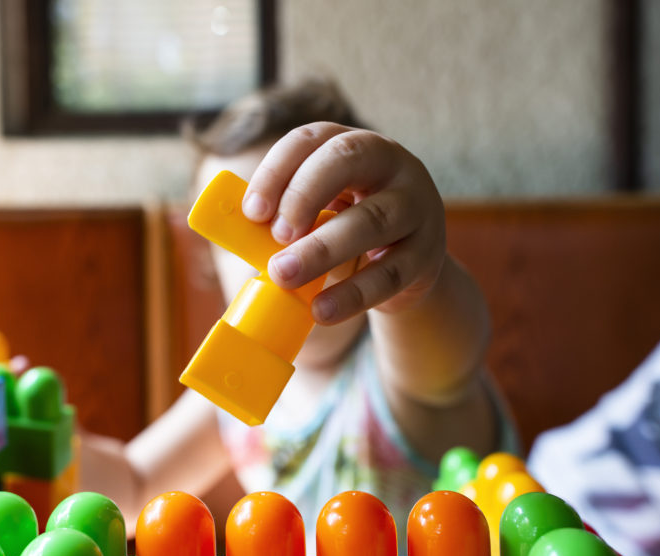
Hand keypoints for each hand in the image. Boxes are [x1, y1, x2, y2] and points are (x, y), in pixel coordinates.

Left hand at [241, 123, 445, 324]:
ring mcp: (417, 206)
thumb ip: (284, 218)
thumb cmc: (348, 230)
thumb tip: (232, 232)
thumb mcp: (321, 213)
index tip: (252, 211)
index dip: (278, 169)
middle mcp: (392, 165)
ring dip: (322, 249)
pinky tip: (320, 311)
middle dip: (304, 193)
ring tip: (284, 276)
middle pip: (348, 158)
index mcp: (354, 146)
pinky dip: (351, 295)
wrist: (410, 264)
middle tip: (275, 236)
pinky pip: (390, 274)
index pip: (313, 139)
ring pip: (372, 220)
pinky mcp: (427, 254)